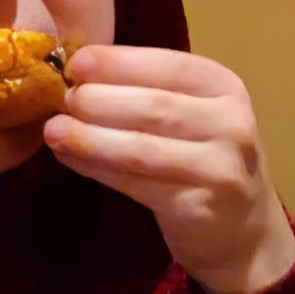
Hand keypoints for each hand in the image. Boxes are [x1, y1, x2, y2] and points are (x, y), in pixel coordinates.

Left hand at [43, 45, 294, 293]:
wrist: (242, 230)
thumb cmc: (199, 158)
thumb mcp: (188, 113)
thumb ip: (143, 90)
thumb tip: (74, 76)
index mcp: (223, 86)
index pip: (167, 65)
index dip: (116, 63)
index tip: (74, 64)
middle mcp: (230, 122)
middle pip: (153, 106)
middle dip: (97, 100)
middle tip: (60, 101)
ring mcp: (219, 168)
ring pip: (141, 148)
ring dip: (90, 138)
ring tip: (53, 131)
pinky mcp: (200, 208)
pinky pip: (137, 184)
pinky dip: (97, 169)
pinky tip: (70, 158)